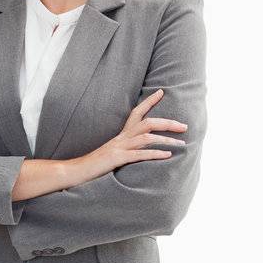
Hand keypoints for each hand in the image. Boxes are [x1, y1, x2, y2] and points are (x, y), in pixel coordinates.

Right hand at [72, 88, 186, 182]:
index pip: (136, 112)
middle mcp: (121, 137)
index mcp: (121, 135)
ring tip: (182, 144)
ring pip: (146, 137)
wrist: (77, 171)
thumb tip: (140, 149)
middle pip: (147, 122)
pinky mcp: (117, 159)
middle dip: (168, 123)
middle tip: (185, 127)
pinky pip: (139, 154)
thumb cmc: (95, 164)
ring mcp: (119, 147)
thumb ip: (126, 149)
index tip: (162, 91)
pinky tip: (167, 155)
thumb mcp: (113, 153)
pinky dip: (155, 153)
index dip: (149, 101)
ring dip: (166, 140)